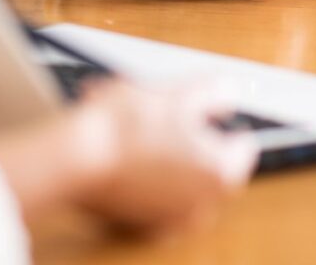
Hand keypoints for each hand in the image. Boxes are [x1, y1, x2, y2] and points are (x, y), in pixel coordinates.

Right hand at [0, 79, 256, 233]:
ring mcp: (171, 219)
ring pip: (176, 175)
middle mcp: (202, 205)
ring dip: (160, 151)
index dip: (218, 120)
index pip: (241, 145)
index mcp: (221, 173)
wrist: (75, 158)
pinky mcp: (141, 223)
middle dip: (184, 134)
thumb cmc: (125, 126)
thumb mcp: (177, 93)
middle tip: (158, 110)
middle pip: (206, 160)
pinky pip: (152, 193)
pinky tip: (119, 148)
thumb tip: (229, 93)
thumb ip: (214, 92)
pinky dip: (142, 174)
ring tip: (130, 122)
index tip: (197, 108)